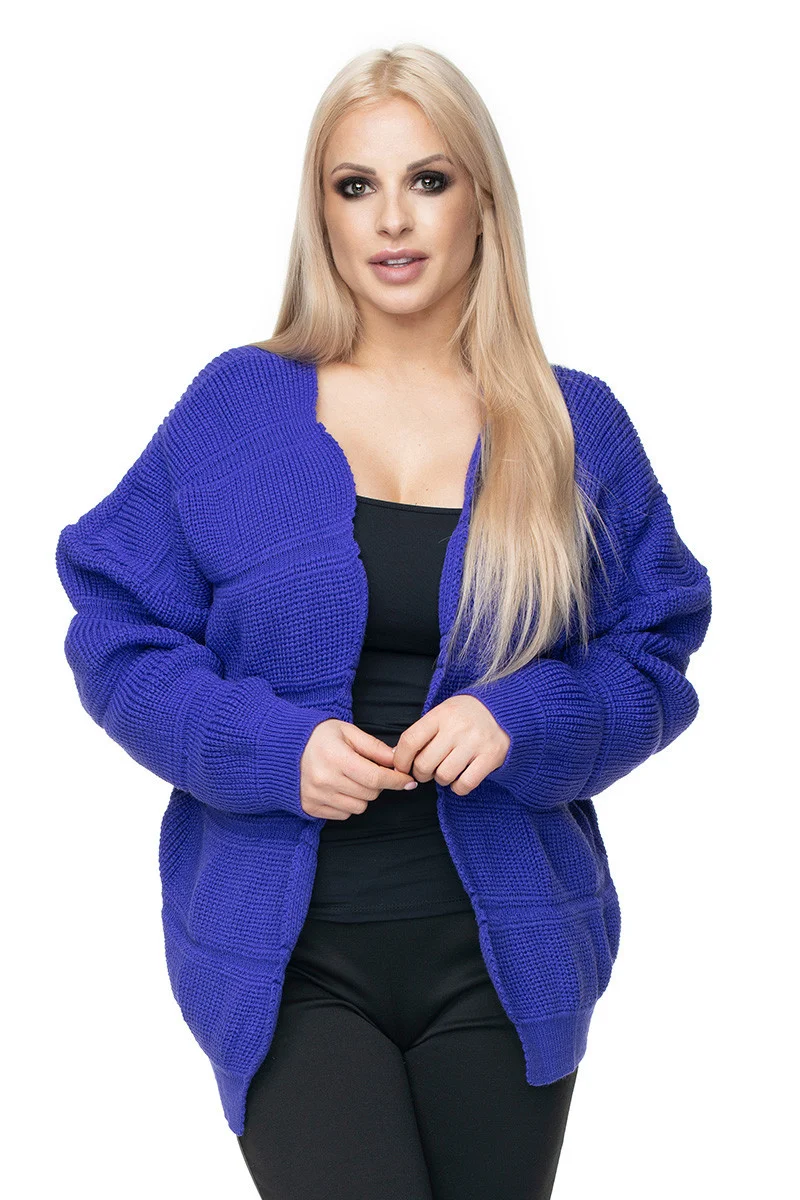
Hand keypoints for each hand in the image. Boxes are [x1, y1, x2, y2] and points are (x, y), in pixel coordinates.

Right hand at [299, 719, 417, 818]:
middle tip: (367, 770)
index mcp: (336, 758)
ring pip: (358, 807)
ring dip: (362, 795)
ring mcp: (316, 796)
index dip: (396, 781)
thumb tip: (397, 761)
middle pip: (370, 794)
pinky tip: (338, 788)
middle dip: (376, 784)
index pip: (375, 778)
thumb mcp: (347, 732)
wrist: (282, 748)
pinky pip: (343, 815)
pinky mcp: (310, 808)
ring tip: (350, 778)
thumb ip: (374, 747)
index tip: (408, 781)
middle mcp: (325, 781)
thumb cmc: (318, 737)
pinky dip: (347, 804)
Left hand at [391, 695, 510, 796]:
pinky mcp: (491, 757)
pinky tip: (460, 778)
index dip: (401, 759)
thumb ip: (421, 733)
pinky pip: (465, 784)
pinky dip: (458, 787)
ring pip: (444, 776)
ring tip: (446, 771)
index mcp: (441, 714)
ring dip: (440, 780)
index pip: (410, 740)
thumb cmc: (466, 715)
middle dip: (421, 773)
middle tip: (426, 771)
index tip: (402, 767)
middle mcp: (457, 728)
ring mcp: (475, 743)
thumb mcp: (443, 713)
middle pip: (425, 763)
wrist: (505, 710)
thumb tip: (395, 756)